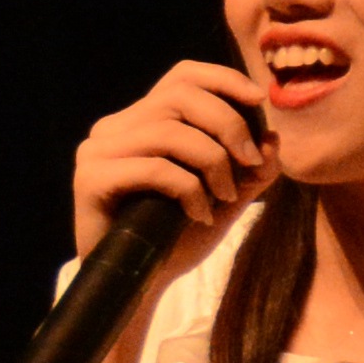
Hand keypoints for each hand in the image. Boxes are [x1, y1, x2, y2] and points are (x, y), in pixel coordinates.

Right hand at [71, 60, 275, 265]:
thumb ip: (251, 169)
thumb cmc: (177, 239)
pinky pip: (154, 168)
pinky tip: (199, 216)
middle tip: (250, 163)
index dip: (222, 79)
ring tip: (225, 198)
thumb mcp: (226, 198)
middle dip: (228, 125)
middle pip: (180, 97)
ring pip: (170, 132)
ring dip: (213, 162)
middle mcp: (113, 128)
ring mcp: (96, 152)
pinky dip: (189, 191)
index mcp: (140, 121)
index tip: (258, 101)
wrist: (139, 286)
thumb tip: (273, 139)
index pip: (181, 77)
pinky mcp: (90, 180)